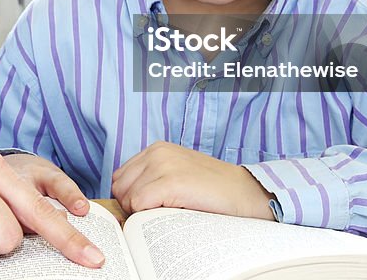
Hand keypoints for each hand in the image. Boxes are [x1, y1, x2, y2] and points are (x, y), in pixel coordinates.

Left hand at [111, 141, 274, 219]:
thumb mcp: (178, 175)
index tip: (147, 210)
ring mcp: (163, 165)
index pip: (121, 177)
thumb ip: (153, 180)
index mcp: (157, 149)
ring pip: (127, 197)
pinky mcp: (170, 181)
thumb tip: (125, 203)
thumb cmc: (214, 191)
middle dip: (132, 206)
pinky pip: (139, 204)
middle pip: (120, 187)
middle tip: (156, 216)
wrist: (247, 194)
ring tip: (165, 215)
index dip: (130, 198)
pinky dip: (147, 216)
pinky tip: (169, 216)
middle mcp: (157, 152)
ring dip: (140, 213)